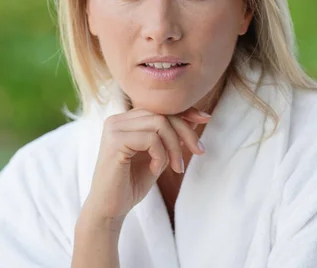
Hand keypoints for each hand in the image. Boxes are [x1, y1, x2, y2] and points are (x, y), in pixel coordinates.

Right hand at [83, 107, 209, 222]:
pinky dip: (161, 155)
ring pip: (160, 123)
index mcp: (126, 120)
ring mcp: (114, 128)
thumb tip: (194, 117)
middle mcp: (117, 119)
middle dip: (186, 131)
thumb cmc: (132, 184)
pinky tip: (155, 170)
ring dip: (174, 147)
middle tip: (200, 151)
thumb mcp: (158, 155)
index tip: (205, 119)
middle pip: (162, 113)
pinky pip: (151, 139)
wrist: (111, 209)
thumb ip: (170, 136)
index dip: (185, 111)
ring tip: (176, 167)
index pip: (160, 107)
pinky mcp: (114, 140)